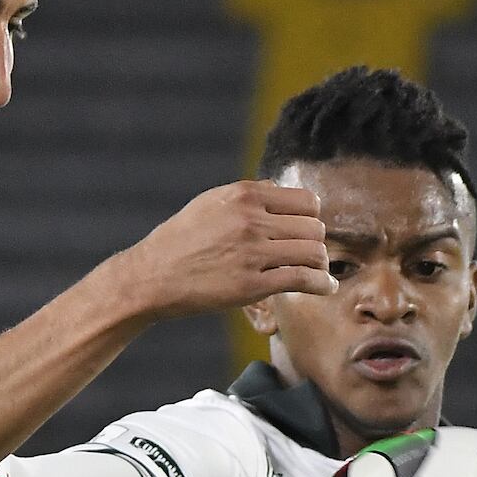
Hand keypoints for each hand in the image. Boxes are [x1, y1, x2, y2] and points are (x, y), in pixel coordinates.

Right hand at [111, 182, 334, 318]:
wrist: (152, 277)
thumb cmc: (179, 241)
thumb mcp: (210, 203)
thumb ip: (247, 195)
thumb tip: (278, 189)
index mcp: (243, 195)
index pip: (306, 201)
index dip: (311, 217)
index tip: (306, 231)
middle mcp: (251, 220)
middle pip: (314, 227)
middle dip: (316, 242)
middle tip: (310, 255)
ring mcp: (252, 253)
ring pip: (314, 252)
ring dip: (321, 264)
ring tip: (319, 272)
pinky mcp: (252, 284)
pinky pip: (302, 279)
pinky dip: (321, 284)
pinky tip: (325, 287)